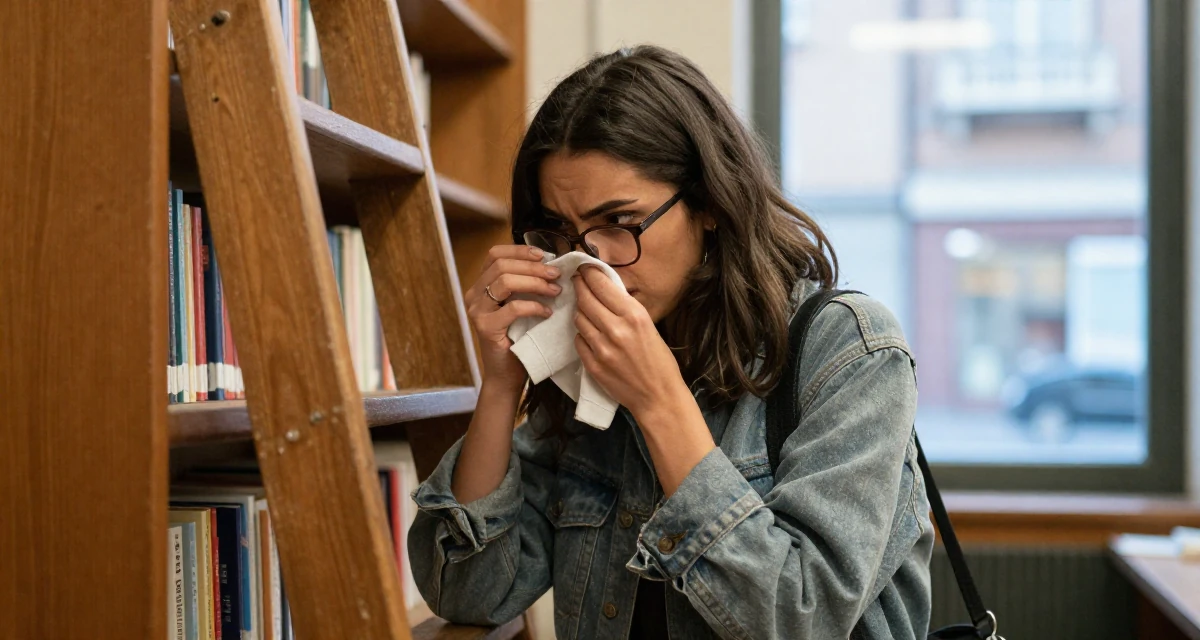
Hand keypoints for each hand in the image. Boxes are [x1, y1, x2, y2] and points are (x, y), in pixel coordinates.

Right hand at [465, 245, 562, 391]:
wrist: (506, 375)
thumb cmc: (517, 339)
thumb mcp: (520, 305)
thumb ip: (525, 285)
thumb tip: (550, 264)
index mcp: (481, 285)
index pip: (495, 254)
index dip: (519, 250)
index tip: (543, 255)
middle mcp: (474, 295)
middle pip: (502, 265)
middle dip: (533, 267)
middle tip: (556, 274)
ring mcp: (477, 311)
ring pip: (505, 282)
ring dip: (535, 283)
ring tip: (555, 291)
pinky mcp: (486, 327)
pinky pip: (513, 308)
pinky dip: (534, 306)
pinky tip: (547, 312)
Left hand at [572, 266, 686, 415]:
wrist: (658, 396)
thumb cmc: (659, 361)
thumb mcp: (649, 326)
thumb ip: (626, 308)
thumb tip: (606, 289)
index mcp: (634, 315)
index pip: (601, 284)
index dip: (589, 272)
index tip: (584, 268)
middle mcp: (615, 329)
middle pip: (585, 298)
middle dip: (579, 286)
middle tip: (577, 281)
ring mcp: (601, 348)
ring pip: (578, 318)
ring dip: (580, 310)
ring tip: (585, 308)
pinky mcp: (593, 365)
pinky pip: (578, 340)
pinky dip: (582, 334)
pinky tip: (590, 333)